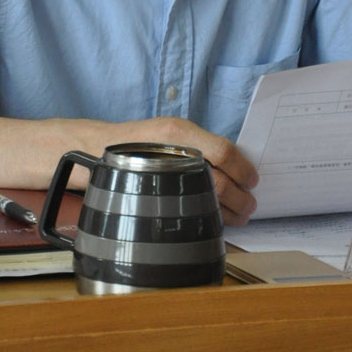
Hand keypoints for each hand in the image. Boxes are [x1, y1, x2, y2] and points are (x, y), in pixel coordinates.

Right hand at [112, 116, 258, 225]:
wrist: (98, 148)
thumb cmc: (140, 141)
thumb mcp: (170, 131)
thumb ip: (198, 144)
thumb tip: (234, 166)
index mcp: (181, 132)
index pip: (224, 151)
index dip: (243, 169)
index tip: (253, 180)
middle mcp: (173, 152)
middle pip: (219, 181)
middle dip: (241, 198)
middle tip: (250, 206)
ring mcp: (162, 175)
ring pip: (206, 200)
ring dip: (228, 212)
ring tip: (239, 217)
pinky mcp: (152, 194)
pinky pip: (186, 210)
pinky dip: (206, 217)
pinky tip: (213, 220)